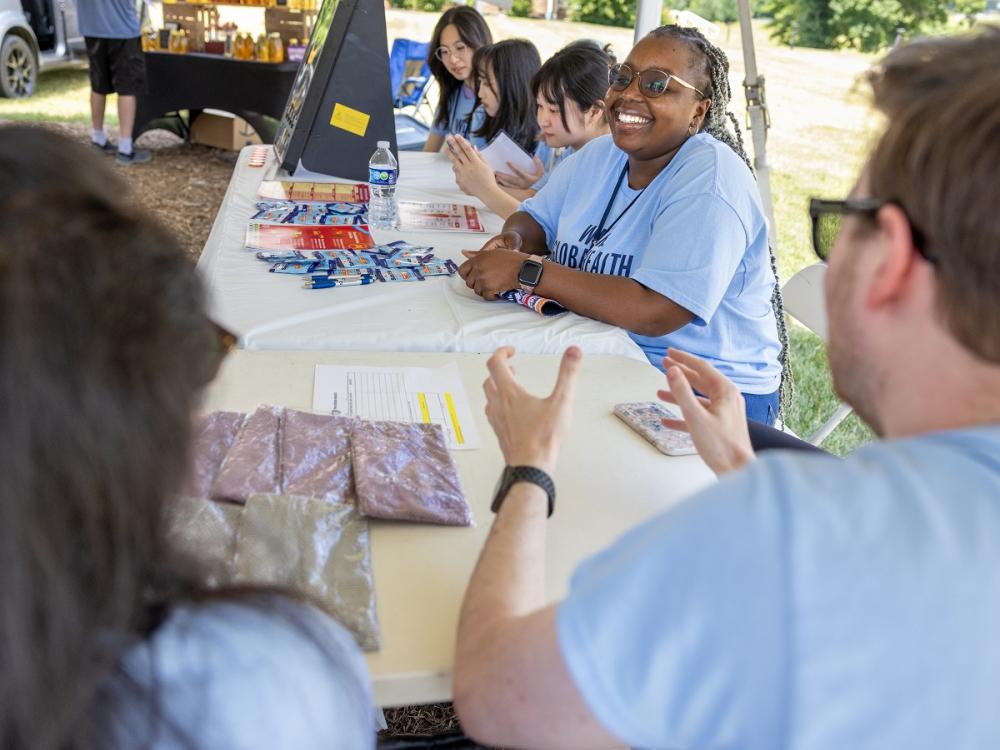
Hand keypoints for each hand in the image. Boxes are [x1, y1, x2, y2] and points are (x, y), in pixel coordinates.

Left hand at [445, 135, 497, 197]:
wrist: (487, 192)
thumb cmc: (488, 178)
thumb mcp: (487, 165)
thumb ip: (479, 156)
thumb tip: (473, 147)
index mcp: (476, 162)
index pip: (467, 149)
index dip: (461, 141)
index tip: (457, 135)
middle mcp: (469, 167)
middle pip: (459, 153)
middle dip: (453, 144)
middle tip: (448, 137)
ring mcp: (463, 174)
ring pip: (454, 162)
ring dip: (449, 154)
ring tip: (445, 149)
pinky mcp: (460, 180)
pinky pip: (456, 172)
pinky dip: (457, 168)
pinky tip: (458, 167)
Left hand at [458, 244, 525, 299]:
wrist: (522, 268)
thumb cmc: (511, 260)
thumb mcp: (493, 252)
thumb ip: (477, 254)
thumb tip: (464, 252)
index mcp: (477, 259)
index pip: (462, 270)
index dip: (467, 276)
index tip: (473, 278)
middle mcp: (478, 269)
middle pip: (469, 283)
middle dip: (477, 284)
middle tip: (487, 282)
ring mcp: (483, 279)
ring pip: (477, 291)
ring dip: (485, 290)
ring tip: (494, 285)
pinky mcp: (489, 288)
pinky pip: (486, 296)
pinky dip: (492, 296)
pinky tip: (498, 291)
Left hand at [483, 346, 581, 473]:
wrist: (531, 468)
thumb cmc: (544, 438)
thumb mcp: (562, 402)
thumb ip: (568, 374)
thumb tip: (574, 351)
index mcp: (510, 394)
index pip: (495, 364)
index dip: (502, 352)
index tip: (512, 350)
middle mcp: (499, 405)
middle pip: (490, 380)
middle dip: (500, 369)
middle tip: (513, 367)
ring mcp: (497, 420)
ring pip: (489, 397)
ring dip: (497, 386)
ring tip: (512, 386)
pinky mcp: (500, 433)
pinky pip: (493, 413)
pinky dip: (499, 404)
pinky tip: (511, 411)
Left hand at [495, 155, 544, 188]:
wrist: (540, 190)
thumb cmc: (540, 180)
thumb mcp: (541, 171)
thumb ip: (538, 163)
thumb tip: (535, 156)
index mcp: (528, 179)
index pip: (519, 172)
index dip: (513, 167)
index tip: (507, 162)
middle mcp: (522, 184)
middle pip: (511, 180)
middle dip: (503, 176)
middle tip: (496, 172)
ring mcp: (519, 188)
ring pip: (508, 185)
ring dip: (502, 181)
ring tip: (496, 177)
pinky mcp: (517, 191)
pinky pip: (509, 188)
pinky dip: (503, 185)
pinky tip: (499, 182)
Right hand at [656, 348, 754, 475]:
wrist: (737, 470)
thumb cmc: (720, 445)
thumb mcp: (696, 416)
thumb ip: (682, 392)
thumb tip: (672, 370)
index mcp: (725, 391)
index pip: (701, 367)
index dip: (683, 359)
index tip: (669, 353)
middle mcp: (726, 398)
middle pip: (700, 380)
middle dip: (680, 373)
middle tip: (664, 365)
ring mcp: (723, 412)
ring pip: (698, 398)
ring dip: (679, 395)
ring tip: (661, 392)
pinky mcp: (719, 426)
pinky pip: (698, 415)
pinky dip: (683, 415)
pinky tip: (668, 420)